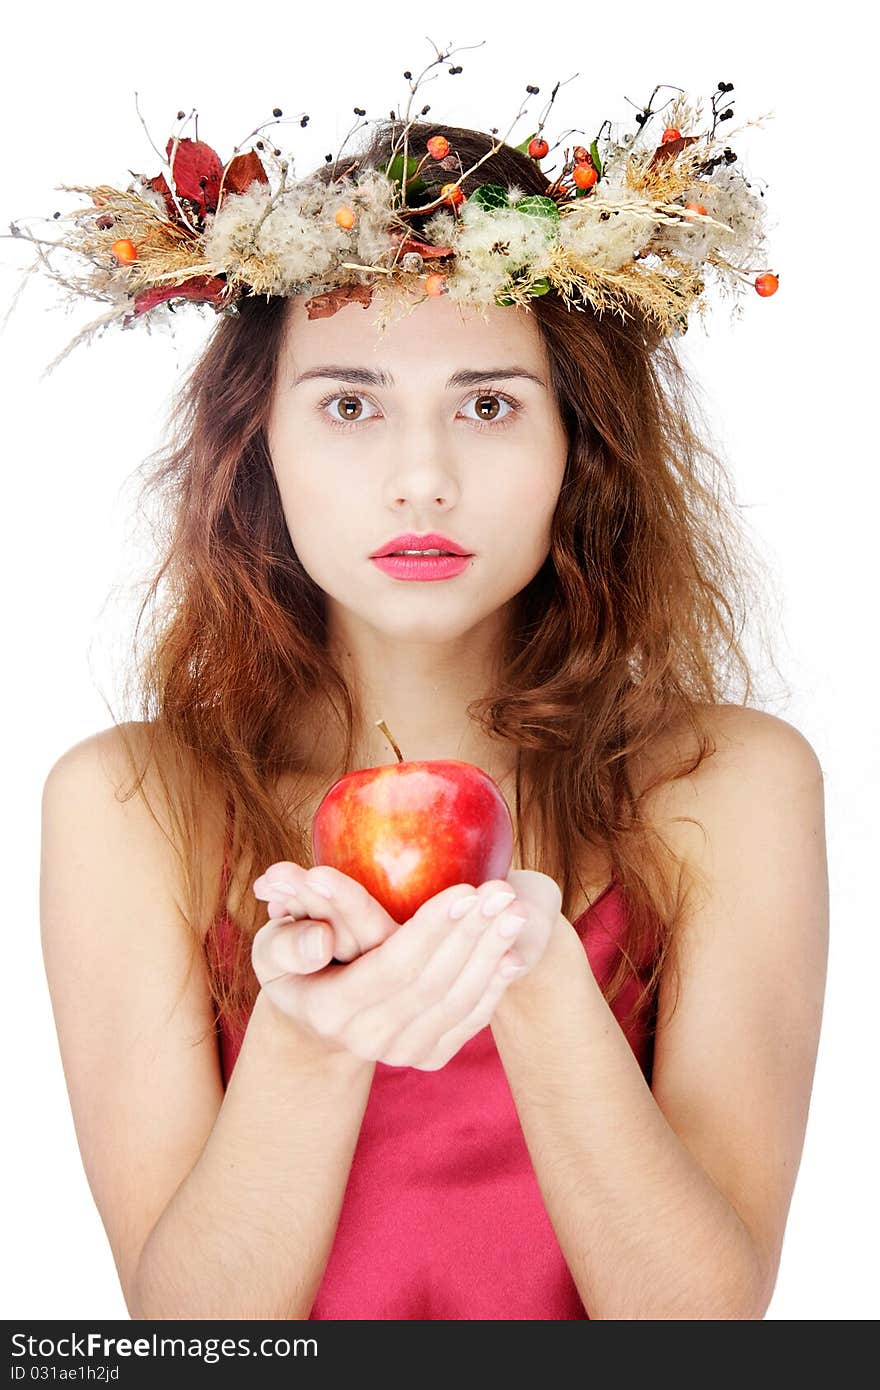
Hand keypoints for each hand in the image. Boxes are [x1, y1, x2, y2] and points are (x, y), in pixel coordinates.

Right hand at [250, 872, 561, 1069]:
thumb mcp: (274, 945)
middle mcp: (367, 1040)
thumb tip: (319, 941)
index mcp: (328, 1009)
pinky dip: (495, 984)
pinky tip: (512, 949)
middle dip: (471, 935)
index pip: (391, 967)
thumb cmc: (296, 960)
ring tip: (514, 910)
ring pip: (458, 1002)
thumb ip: (289, 937)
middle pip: (433, 984)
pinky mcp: (429, 1056)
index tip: (465, 890)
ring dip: (491, 953)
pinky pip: (470, 1021)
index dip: (431, 930)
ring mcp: (401, 1054)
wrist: (318, 1015)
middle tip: (502, 893)